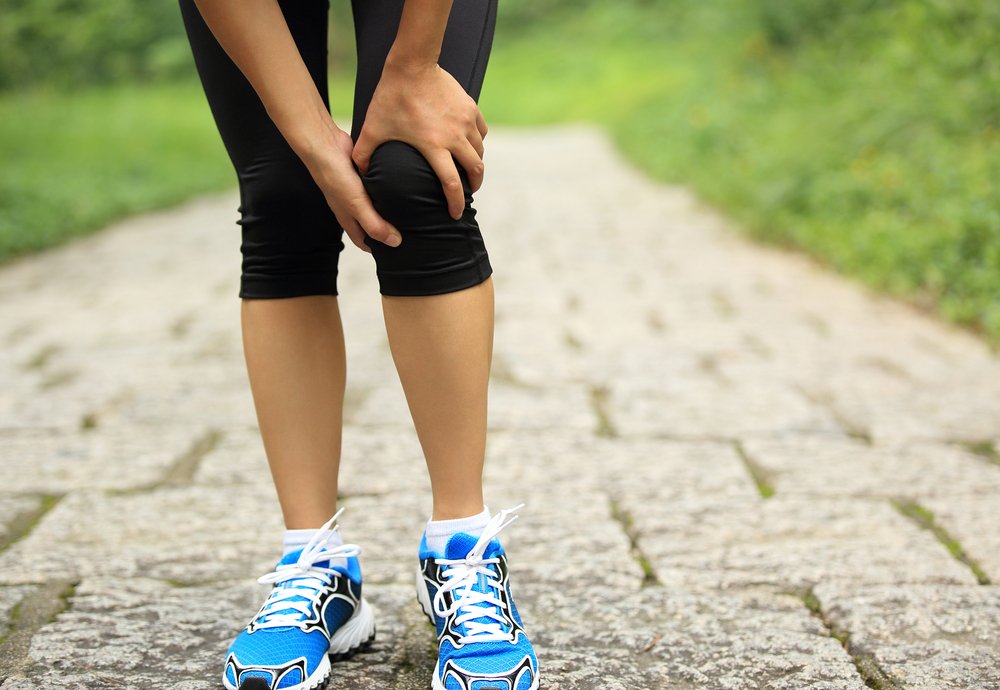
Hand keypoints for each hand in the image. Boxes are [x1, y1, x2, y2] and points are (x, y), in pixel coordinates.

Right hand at [300, 125, 402, 250]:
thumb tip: (395, 243)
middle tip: (411, 233)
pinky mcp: (363, 176)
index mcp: (348, 219)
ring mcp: (358, 191)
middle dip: (388, 230)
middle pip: (372, 223)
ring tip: (412, 212)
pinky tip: (403, 188)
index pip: (364, 241)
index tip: (397, 253)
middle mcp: (352, 206)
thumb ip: (374, 224)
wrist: (325, 145)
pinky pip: (377, 187)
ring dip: (390, 209)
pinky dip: (388, 189)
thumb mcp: (356, 205)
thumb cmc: (335, 178)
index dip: (378, 249)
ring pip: (376, 205)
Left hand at [351, 59, 488, 220]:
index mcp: (434, 147)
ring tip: (469, 170)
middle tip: (468, 193)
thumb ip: (364, 154)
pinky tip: (471, 144)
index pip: (452, 184)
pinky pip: (481, 131)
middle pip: (475, 170)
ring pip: (480, 151)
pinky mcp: (470, 107)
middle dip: (473, 186)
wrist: (412, 64)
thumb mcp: (373, 129)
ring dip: (476, 164)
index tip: (455, 214)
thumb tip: (359, 174)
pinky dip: (478, 142)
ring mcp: (465, 121)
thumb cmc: (390, 98)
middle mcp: (455, 137)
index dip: (455, 203)